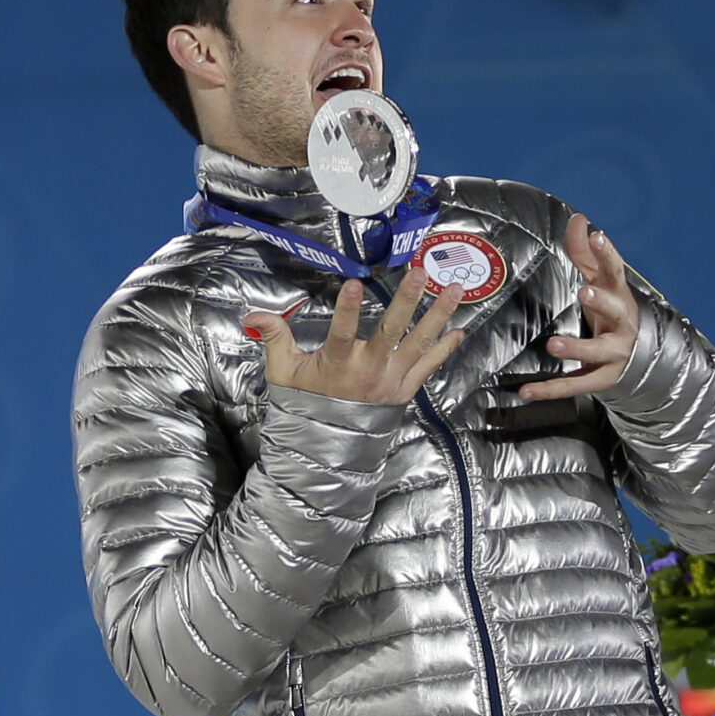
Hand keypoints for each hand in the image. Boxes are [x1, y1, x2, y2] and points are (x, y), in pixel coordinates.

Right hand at [244, 269, 462, 403]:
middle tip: (419, 273)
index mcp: (338, 365)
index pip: (342, 334)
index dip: (347, 310)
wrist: (329, 443)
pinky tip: (459, 329)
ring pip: (419, 343)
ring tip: (455, 290)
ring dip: (439, 315)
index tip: (353, 283)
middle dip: (407, 300)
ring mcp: (393, 380)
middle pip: (392, 332)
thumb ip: (274, 338)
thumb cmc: (306, 401)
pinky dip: (445, 348)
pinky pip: (430, 366)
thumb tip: (255, 314)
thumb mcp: (283, 372)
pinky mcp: (407, 389)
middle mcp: (371, 371)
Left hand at [519, 214, 639, 399]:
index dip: (608, 254)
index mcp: (619, 296)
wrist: (636, 357)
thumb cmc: (611, 311)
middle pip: (616, 310)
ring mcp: (616, 353)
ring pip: (599, 351)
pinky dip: (551, 389)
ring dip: (578, 347)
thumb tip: (579, 218)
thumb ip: (585, 253)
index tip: (599, 236)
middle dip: (601, 301)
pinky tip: (527, 391)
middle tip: (584, 291)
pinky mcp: (603, 377)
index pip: (616, 271)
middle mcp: (623, 324)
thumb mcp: (599, 282)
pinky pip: (577, 384)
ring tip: (553, 344)